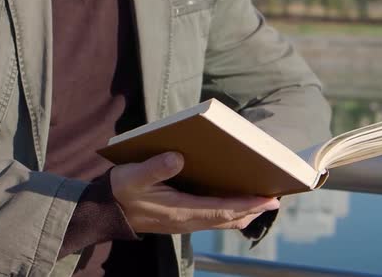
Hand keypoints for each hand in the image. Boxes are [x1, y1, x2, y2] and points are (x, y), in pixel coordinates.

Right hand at [110, 152, 279, 233]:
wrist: (107, 212)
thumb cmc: (121, 191)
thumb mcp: (132, 176)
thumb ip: (155, 168)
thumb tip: (177, 158)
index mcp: (180, 211)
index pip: (221, 209)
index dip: (246, 204)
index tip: (267, 199)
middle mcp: (187, 220)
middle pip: (228, 218)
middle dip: (253, 210)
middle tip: (275, 200)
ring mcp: (185, 222)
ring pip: (222, 221)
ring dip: (244, 213)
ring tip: (262, 203)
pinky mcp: (182, 219)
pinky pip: (213, 219)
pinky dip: (230, 213)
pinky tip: (236, 205)